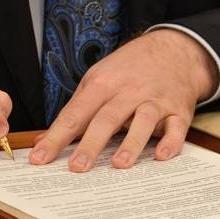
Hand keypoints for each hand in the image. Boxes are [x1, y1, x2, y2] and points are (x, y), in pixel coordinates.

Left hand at [29, 29, 218, 171]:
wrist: (173, 51)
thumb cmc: (129, 70)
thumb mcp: (97, 80)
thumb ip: (74, 111)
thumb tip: (42, 141)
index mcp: (103, 84)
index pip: (75, 114)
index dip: (57, 137)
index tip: (40, 159)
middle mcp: (128, 92)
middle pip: (107, 118)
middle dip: (91, 143)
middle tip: (77, 167)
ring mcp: (155, 100)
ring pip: (143, 121)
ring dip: (132, 143)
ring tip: (119, 165)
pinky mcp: (178, 110)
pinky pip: (177, 127)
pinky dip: (171, 142)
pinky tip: (161, 157)